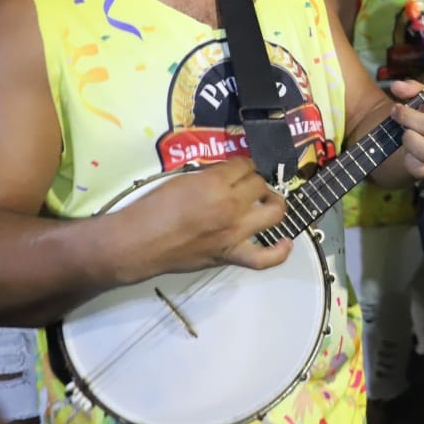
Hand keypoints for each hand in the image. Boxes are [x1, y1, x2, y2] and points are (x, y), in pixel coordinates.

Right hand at [118, 158, 290, 280]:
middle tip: (245, 186)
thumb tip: (227, 174)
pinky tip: (286, 242)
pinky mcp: (230, 255)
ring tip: (267, 203)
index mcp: (215, 183)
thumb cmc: (151, 208)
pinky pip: (264, 259)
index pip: (245, 165)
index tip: (238, 169)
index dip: (243, 165)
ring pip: (273, 214)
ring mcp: (234, 233)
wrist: (137, 243)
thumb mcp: (181, 179)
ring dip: (273, 204)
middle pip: (260, 185)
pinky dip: (280, 251)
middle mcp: (231, 206)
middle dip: (255, 181)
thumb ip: (209, 176)